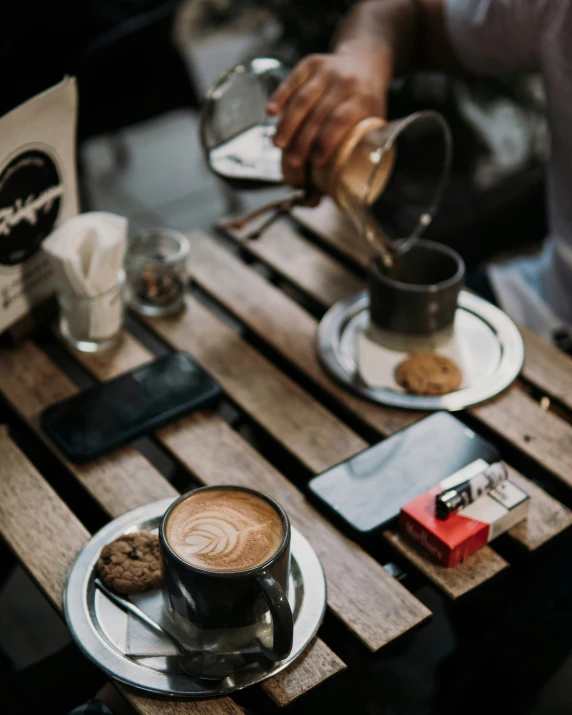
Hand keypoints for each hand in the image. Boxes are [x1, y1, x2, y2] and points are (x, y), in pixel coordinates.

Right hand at [267, 50, 390, 168]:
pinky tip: (270, 112)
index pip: (341, 120)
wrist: (366, 62)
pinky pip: (292, 80)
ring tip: (278, 144)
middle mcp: (345, 82)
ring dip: (288, 123)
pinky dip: (280, 96)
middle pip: (319, 113)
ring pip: (303, 99)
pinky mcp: (310, 64)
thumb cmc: (366, 103)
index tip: (316, 161)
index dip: (326, 141)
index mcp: (363, 98)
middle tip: (293, 160)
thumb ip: (360, 146)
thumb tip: (340, 183)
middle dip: (303, 139)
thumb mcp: (374, 121)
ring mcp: (326, 70)